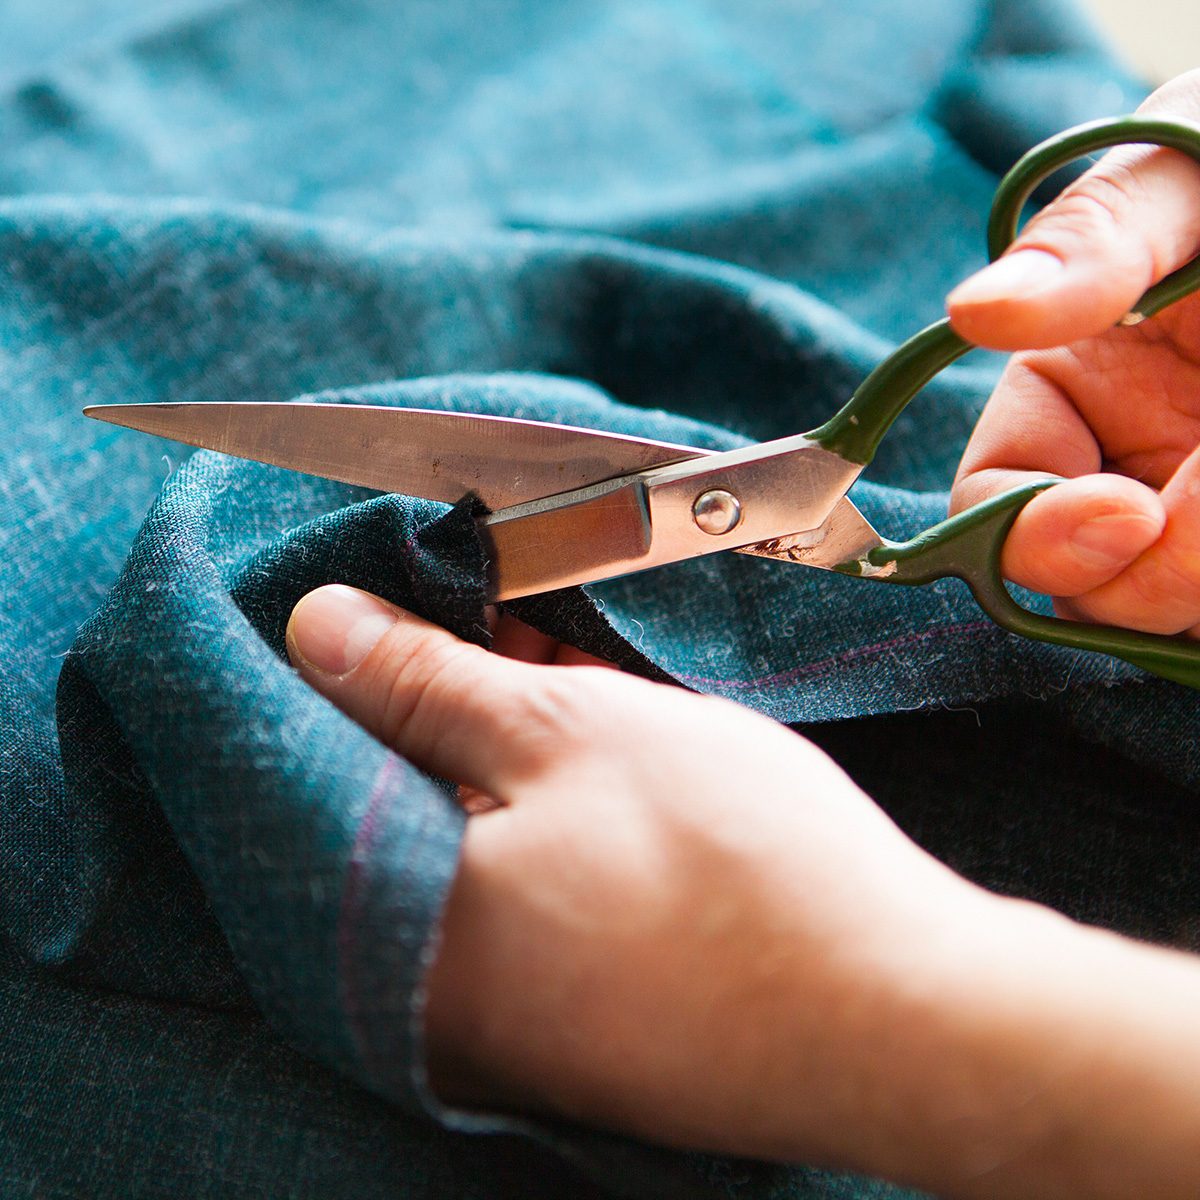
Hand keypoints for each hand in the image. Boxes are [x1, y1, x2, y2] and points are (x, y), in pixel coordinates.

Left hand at [286, 585, 1199, 1197]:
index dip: (362, 664)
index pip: (319, 762)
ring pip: (475, 842)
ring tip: (558, 672)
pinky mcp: (579, 1021)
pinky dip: (549, 818)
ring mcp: (508, 1018)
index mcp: (397, 920)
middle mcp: (428, 991)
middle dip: (446, 701)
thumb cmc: (732, 867)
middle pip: (403, 802)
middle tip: (501, 622)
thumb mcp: (567, 733)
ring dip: (507, 754)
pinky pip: (530, 895)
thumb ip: (424, 681)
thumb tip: (313, 626)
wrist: (899, 1023)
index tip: (399, 597)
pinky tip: (597, 757)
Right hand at [948, 70, 1199, 634]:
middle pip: (1087, 588)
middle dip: (1151, 574)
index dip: (1040, 534)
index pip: (994, 503)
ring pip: (1170, 613)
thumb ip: (1090, 243)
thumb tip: (971, 311)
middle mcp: (1121, 472)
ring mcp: (1195, 520)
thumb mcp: (1182, 182)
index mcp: (1064, 394)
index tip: (1129, 513)